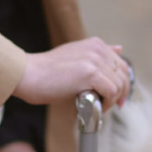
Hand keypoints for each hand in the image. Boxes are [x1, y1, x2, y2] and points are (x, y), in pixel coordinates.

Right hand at [14, 37, 130, 110]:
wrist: (28, 75)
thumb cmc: (48, 72)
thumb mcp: (76, 57)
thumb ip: (97, 55)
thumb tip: (119, 49)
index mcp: (95, 44)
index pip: (122, 64)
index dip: (123, 83)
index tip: (118, 98)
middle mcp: (97, 48)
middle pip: (124, 75)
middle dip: (121, 93)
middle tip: (111, 106)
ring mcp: (94, 60)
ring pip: (118, 85)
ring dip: (111, 100)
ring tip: (97, 107)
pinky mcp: (90, 73)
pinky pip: (111, 91)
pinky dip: (106, 103)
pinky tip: (95, 106)